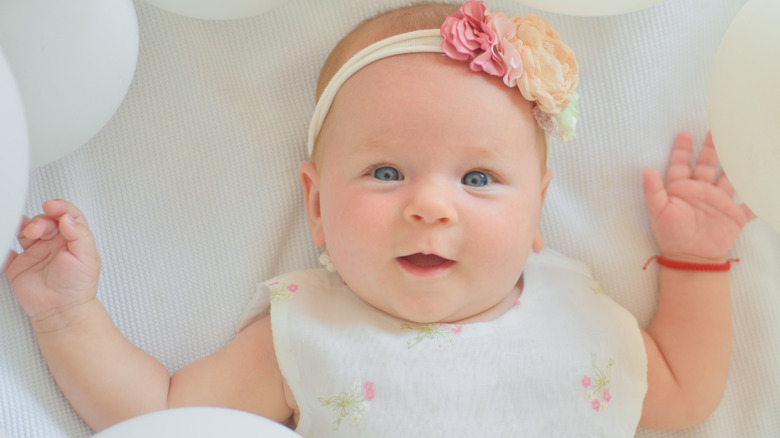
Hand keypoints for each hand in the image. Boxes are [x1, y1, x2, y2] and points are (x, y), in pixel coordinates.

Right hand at [3, 200, 100, 324]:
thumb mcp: (87, 257)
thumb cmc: (78, 287)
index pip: (67, 215)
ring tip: (28, 234)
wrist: (61, 311)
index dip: (60, 207)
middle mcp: (54, 243)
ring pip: (26, 230)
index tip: (52, 206)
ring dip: (24, 227)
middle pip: (45, 220)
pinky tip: (6, 238)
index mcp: (72, 239)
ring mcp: (35, 252)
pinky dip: (4, 241)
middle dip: (41, 220)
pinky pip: (7, 249)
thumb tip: (68, 217)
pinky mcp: (18, 264)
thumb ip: (79, 235)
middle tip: (38, 230)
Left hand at [642, 131, 755, 260]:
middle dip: (711, 148)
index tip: (684, 133)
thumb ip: (652, 191)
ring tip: (744, 148)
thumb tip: (645, 169)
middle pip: (707, 165)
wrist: (691, 258)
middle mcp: (700, 192)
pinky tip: (767, 184)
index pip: (681, 164)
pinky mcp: (734, 215)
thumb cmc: (670, 234)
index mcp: (681, 189)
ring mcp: (718, 202)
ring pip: (729, 178)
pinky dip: (758, 196)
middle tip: (716, 129)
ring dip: (736, 164)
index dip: (682, 149)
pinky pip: (750, 204)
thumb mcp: (658, 212)